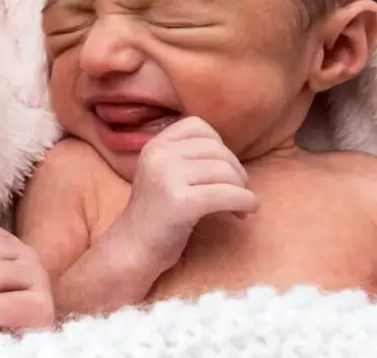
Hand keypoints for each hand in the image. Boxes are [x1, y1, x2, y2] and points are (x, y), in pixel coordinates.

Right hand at [119, 117, 258, 269]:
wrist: (132, 249)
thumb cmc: (157, 214)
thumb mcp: (163, 173)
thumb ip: (187, 157)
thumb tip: (231, 154)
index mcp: (154, 145)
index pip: (198, 126)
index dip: (219, 146)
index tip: (222, 170)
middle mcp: (158, 156)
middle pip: (217, 150)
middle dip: (236, 171)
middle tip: (238, 193)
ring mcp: (167, 178)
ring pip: (226, 172)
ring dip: (242, 190)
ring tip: (240, 207)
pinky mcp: (181, 203)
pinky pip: (227, 195)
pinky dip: (244, 203)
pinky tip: (243, 213)